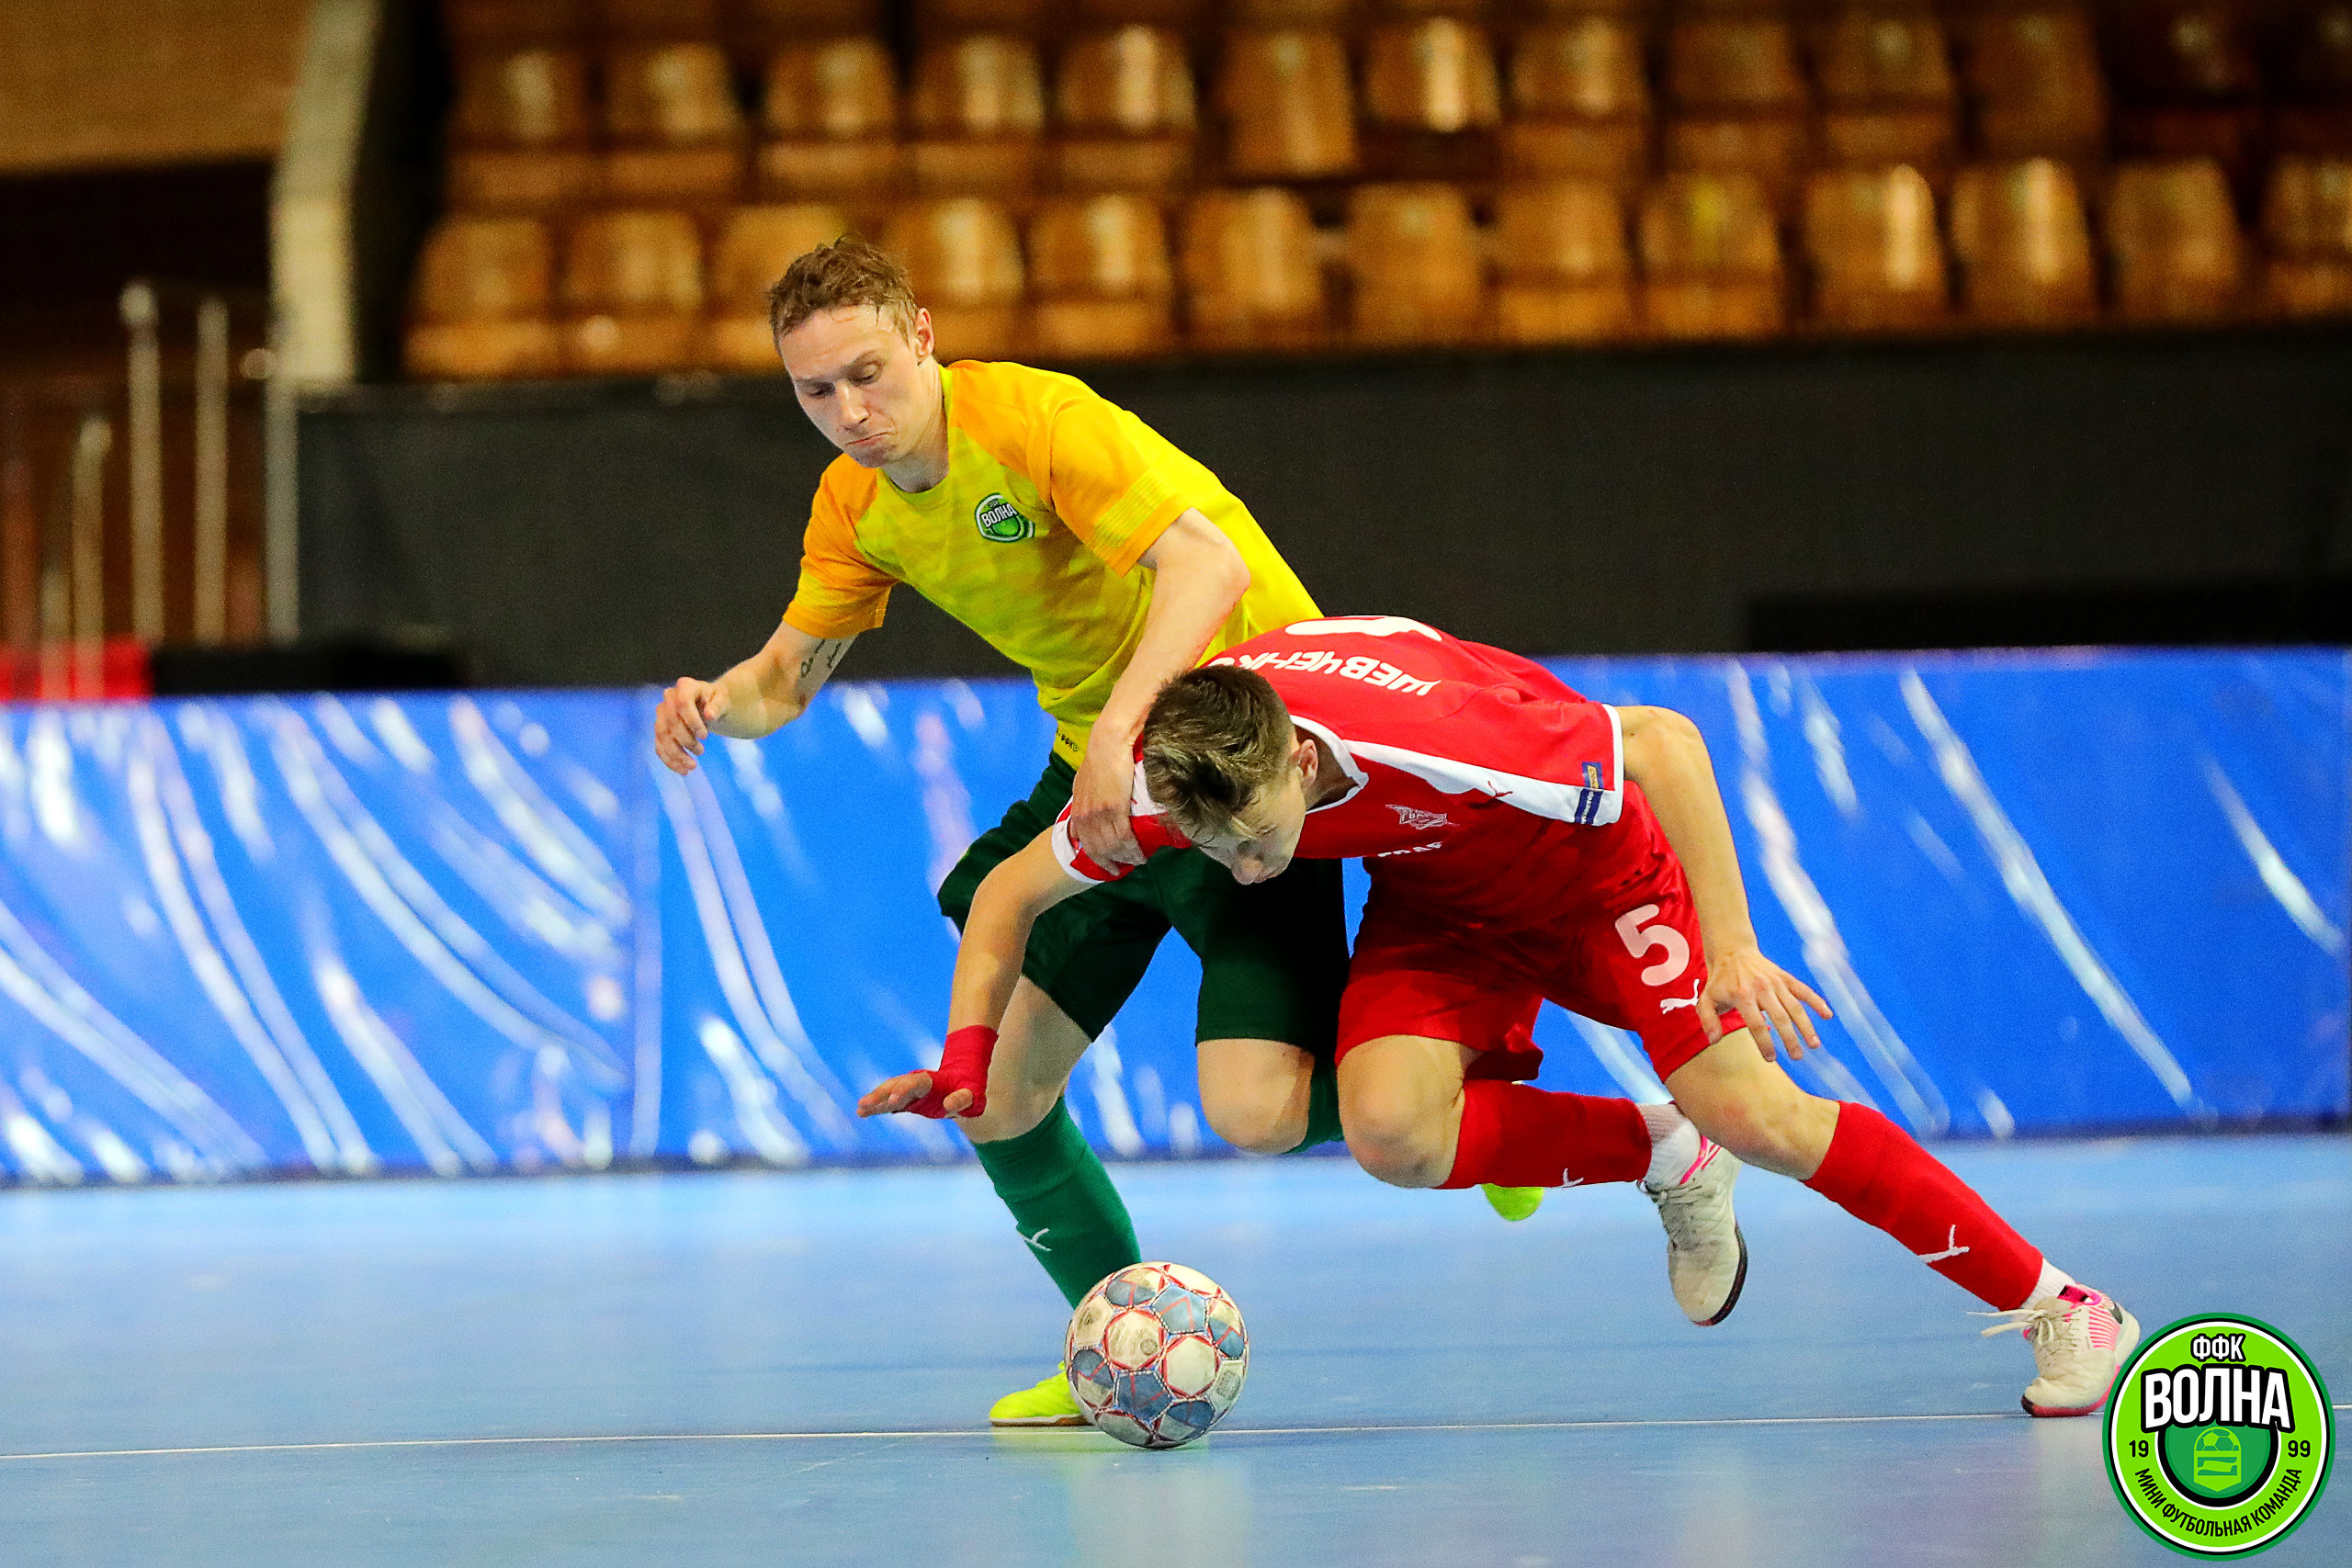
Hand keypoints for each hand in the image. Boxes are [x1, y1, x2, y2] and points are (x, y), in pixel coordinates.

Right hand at [654, 678, 729, 774]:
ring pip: (662, 736)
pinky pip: (659, 747)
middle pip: (670, 722)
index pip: (682, 703)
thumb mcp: (723, 700)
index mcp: (685, 687)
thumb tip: (710, 715)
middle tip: (701, 751)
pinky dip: (670, 761)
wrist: (709, 706)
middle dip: (685, 740)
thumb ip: (718, 706)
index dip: (691, 721)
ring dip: (676, 754)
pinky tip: (683, 771)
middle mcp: (668, 698)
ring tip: (693, 766)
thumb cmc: (717, 701)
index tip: (705, 736)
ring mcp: (662, 714)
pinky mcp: (660, 730)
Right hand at [857, 1071, 979, 1118]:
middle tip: (866, 1105)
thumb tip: (949, 1104)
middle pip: (897, 1085)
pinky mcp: (905, 1099)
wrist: (962, 1079)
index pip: (916, 1083)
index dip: (903, 1091)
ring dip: (875, 1099)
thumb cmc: (968, 1090)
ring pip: (889, 1091)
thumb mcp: (970, 1096)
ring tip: (859, 1109)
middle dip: (882, 1094)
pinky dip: (876, 1107)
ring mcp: (910, 1090)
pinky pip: (887, 1102)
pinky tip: (861, 1112)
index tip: (891, 1103)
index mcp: (933, 1081)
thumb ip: (961, 1100)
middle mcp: (918, 1082)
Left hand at [1069, 740, 1143, 867]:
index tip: (1104, 862)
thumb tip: (1091, 804)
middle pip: (1096, 848)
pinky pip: (1124, 837)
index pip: (1083, 840)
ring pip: (1111, 846)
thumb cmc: (1099, 756)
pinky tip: (1140, 854)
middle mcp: (1087, 816)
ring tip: (1136, 862)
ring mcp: (1100, 814)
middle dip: (1108, 862)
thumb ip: (1086, 797)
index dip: (1093, 855)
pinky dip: (1132, 849)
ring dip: (1124, 857)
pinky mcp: (1116, 809)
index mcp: (1079, 809)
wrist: (1108, 744)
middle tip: (1120, 870)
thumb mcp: (1084, 780)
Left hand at [1701, 945, 1832, 1060]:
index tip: (1771, 1059)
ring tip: (1814, 1045)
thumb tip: (1714, 1041)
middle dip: (1790, 1039)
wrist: (1733, 952)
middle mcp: (1762, 988)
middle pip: (1780, 1018)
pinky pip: (1804, 990)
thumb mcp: (1706, 999)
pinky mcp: (1785, 978)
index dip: (1764, 1043)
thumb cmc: (1720, 981)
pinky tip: (1827, 1015)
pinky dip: (1817, 1001)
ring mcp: (1776, 982)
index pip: (1756, 1025)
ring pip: (1795, 1007)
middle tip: (1797, 1057)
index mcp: (1742, 995)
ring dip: (1806, 1027)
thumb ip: (1708, 1020)